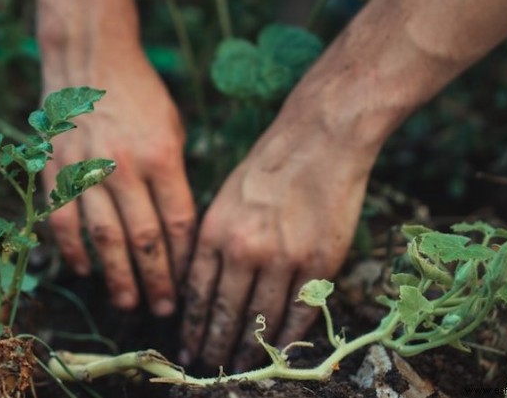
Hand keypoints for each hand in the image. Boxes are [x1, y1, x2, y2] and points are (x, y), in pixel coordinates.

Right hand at [41, 47, 195, 315]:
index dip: (183, 260)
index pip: (177, 222)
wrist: (90, 62)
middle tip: (163, 311)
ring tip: (128, 303)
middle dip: (156, 280)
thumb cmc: (140, 97)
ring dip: (117, 276)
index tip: (189, 285)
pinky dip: (74, 251)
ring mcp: (87, 170)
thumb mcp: (173, 130)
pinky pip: (64, 221)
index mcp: (162, 156)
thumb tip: (179, 231)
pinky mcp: (57, 171)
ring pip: (104, 238)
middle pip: (144, 239)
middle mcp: (124, 167)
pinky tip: (86, 272)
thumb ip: (175, 178)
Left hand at [179, 91, 379, 370]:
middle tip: (209, 366)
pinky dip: (288, 337)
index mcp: (214, 231)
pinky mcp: (319, 263)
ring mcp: (283, 258)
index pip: (197, 294)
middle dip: (214, 345)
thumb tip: (201, 286)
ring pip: (261, 320)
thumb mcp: (224, 198)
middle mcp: (244, 249)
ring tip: (240, 366)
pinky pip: (300, 312)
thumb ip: (213, 242)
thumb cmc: (268, 165)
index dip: (192, 327)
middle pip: (225, 313)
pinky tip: (279, 352)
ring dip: (249, 349)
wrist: (319, 139)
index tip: (187, 348)